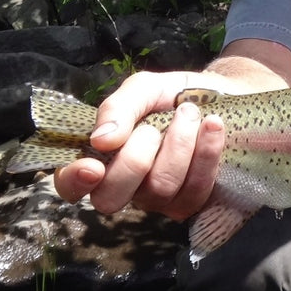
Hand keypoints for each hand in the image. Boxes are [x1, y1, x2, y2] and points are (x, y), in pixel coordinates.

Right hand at [52, 70, 224, 220]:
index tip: (94, 165)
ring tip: (189, 113)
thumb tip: (100, 139)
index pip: (70, 185)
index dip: (75, 181)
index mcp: (101, 157)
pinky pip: (194, 189)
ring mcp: (157, 199)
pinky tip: (211, 125)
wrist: (221, 95)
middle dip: (134, 159)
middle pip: (110, 198)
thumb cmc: (172, 96)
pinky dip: (205, 152)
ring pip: (158, 189)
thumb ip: (119, 108)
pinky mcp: (191, 201)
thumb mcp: (143, 89)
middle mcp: (124, 186)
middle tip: (152, 127)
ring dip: (177, 145)